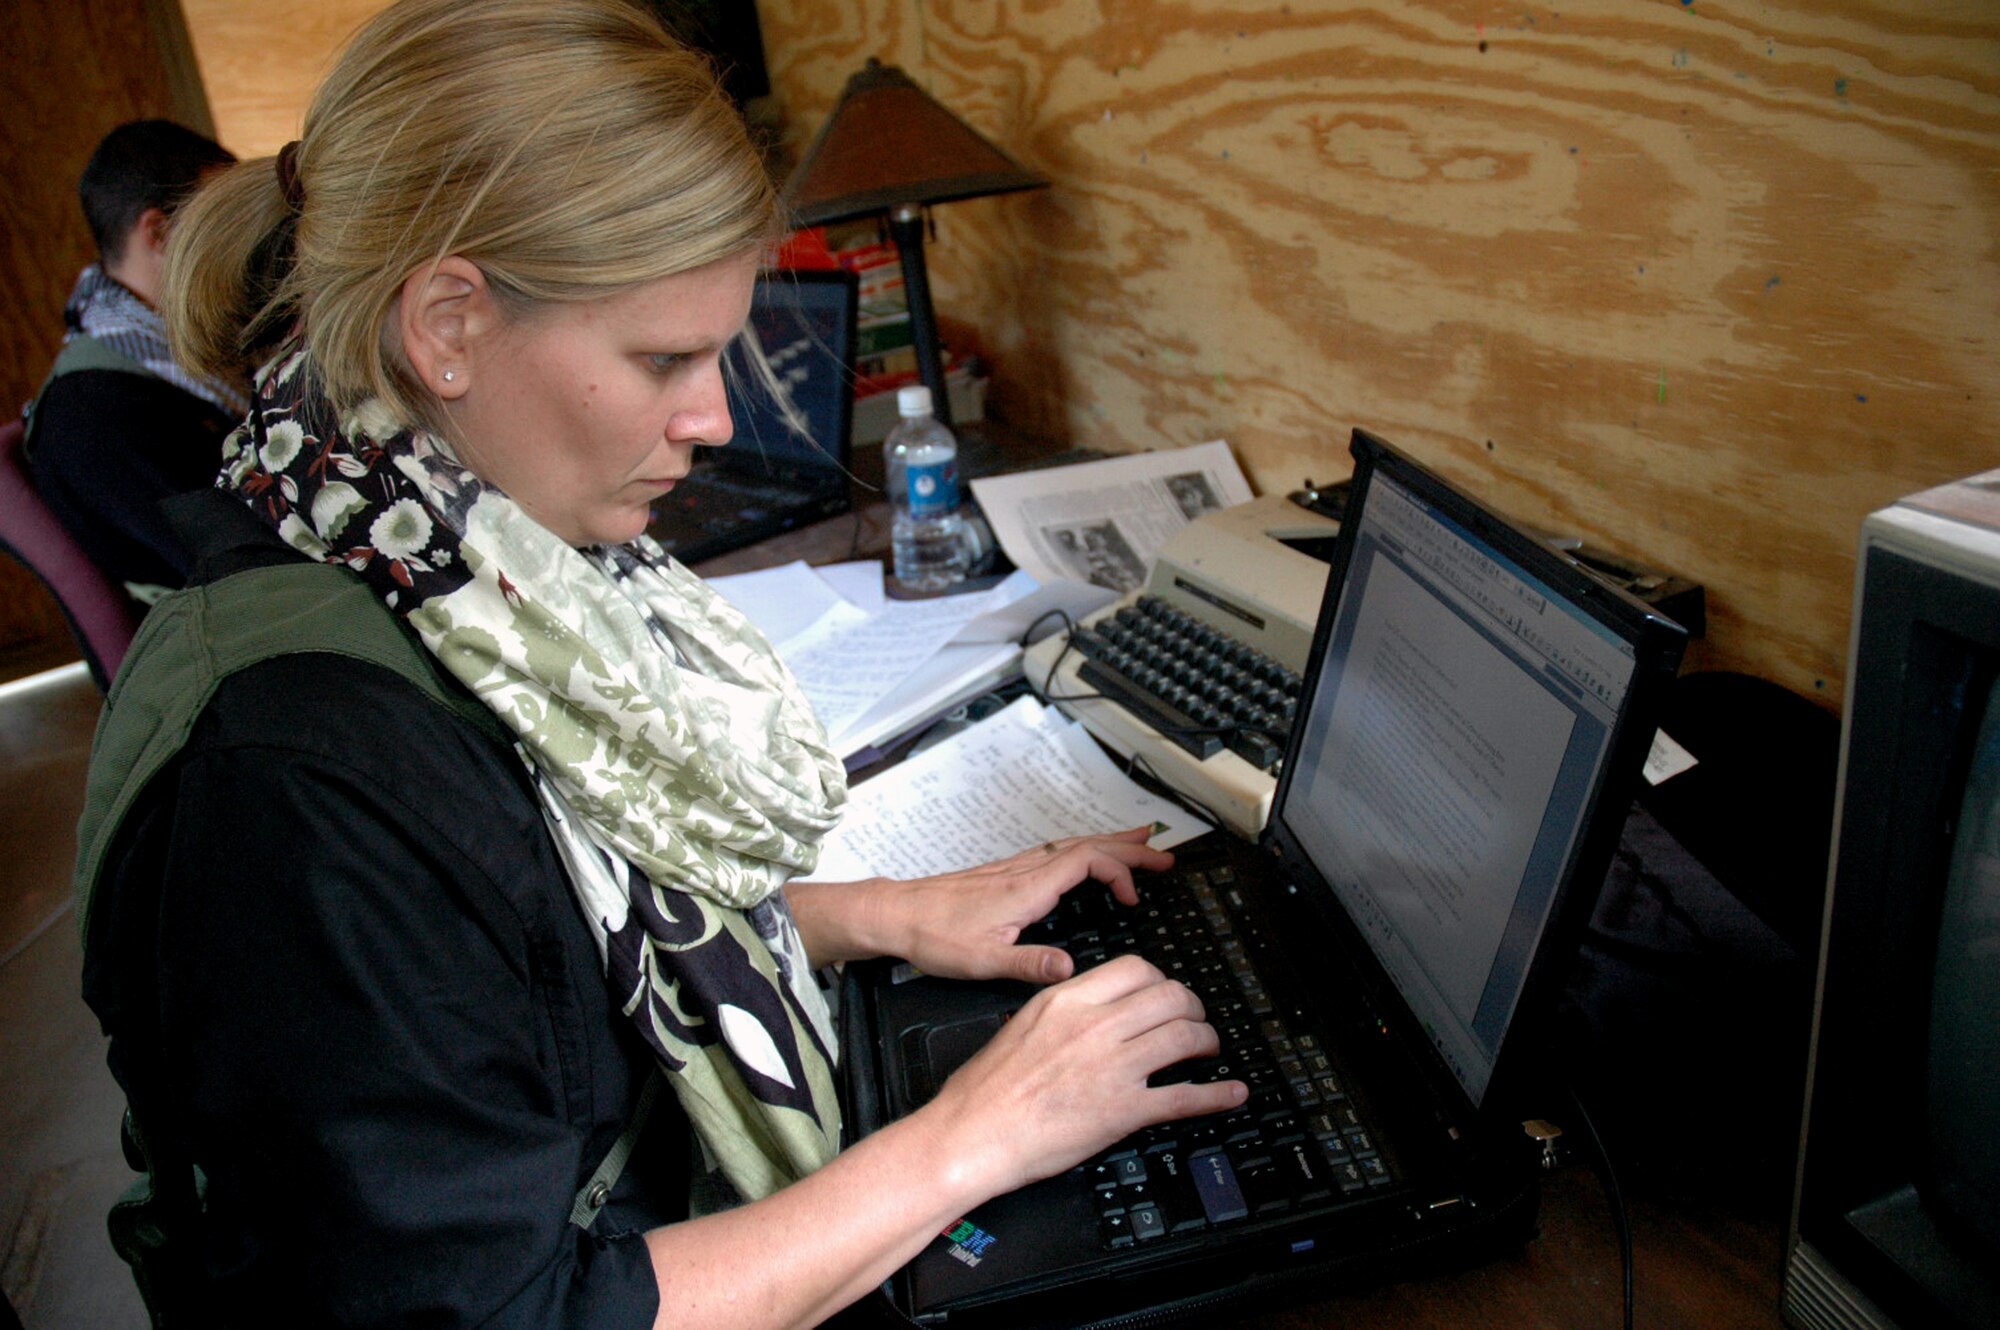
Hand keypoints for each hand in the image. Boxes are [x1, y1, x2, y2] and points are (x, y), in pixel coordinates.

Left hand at [808, 827, 1172, 982]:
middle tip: (1164, 854)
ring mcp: (1014, 869)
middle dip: (1129, 848)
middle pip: (1087, 845)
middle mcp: (1024, 871)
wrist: (895, 915)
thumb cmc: (933, 936)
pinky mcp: (1004, 873)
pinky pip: (1056, 852)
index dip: (1119, 872)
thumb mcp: (983, 961)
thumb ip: (1029, 965)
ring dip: (1109, 843)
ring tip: (1139, 843)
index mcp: (1026, 888)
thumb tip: (1071, 971)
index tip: (1134, 897)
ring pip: (1072, 845)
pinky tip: (1085, 859)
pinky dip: (1083, 850)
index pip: (1086, 861)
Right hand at [919, 955, 1246, 1197]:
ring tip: (1209, 1048)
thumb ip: (1061, 1011)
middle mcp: (1095, 1027)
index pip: (1136, 968)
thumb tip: (1089, 1009)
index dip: (1161, 979)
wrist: (971, 1134)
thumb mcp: (1020, 1025)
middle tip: (1195, 1020)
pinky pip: (1184, 1097)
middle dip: (1192, 1007)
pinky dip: (1217, 1096)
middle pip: (1170, 997)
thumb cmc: (983, 1089)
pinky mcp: (1122, 1111)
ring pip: (1184, 1037)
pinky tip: (1232, 1093)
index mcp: (1067, 1000)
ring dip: (1207, 1041)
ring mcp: (1113, 1068)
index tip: (1164, 992)